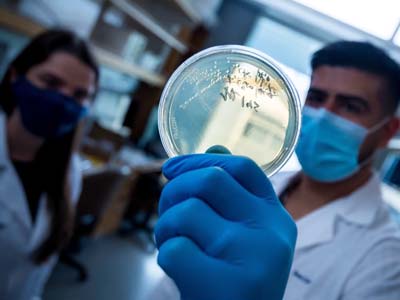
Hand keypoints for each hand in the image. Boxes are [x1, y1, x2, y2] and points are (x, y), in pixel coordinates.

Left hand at [155, 154, 296, 299]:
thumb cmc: (235, 279)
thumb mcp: (247, 236)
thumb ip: (233, 194)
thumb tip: (214, 148)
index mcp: (277, 218)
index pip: (242, 167)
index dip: (201, 160)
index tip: (171, 167)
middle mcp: (271, 233)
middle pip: (209, 180)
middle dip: (174, 190)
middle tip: (167, 212)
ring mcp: (252, 257)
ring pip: (186, 212)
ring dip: (165, 227)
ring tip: (172, 244)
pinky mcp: (227, 286)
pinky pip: (174, 250)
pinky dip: (166, 256)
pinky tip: (180, 270)